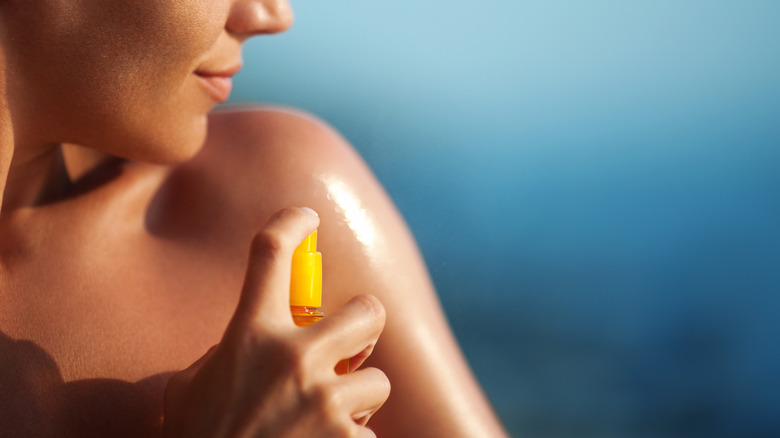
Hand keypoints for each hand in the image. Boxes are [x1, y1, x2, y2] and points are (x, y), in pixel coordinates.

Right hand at [163, 207, 389, 437]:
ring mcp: (326, 401)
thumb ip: (222, 356)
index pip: (270, 253)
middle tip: (349, 348)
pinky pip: (368, 433)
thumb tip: (245, 344)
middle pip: (368, 311)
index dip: (292, 223)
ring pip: (376, 381)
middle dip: (365, 327)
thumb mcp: (190, 389)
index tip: (306, 217)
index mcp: (250, 335)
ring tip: (324, 422)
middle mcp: (294, 358)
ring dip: (356, 402)